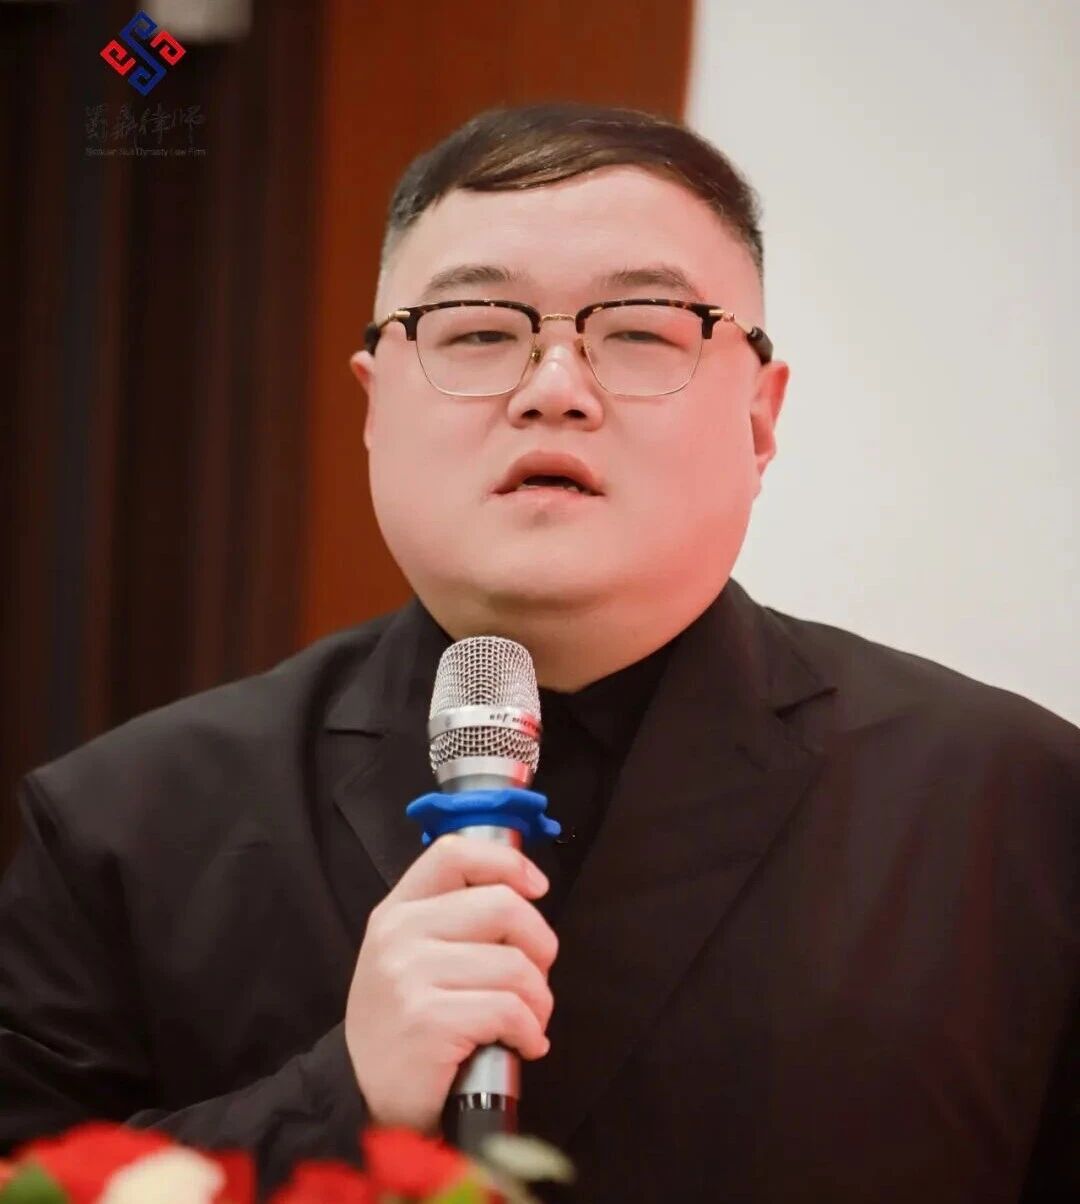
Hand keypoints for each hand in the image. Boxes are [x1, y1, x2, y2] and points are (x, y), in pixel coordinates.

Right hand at [344, 834, 557, 1133]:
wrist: (368, 1098)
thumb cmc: (407, 1023)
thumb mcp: (412, 955)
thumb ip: (454, 918)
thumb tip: (525, 893)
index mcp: (397, 909)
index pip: (454, 854)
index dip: (506, 862)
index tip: (536, 888)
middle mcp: (398, 933)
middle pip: (503, 905)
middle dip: (541, 944)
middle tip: (537, 977)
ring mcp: (409, 975)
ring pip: (515, 965)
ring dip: (539, 999)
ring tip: (528, 1020)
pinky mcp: (428, 1020)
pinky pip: (509, 1009)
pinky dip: (530, 1031)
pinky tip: (522, 1044)